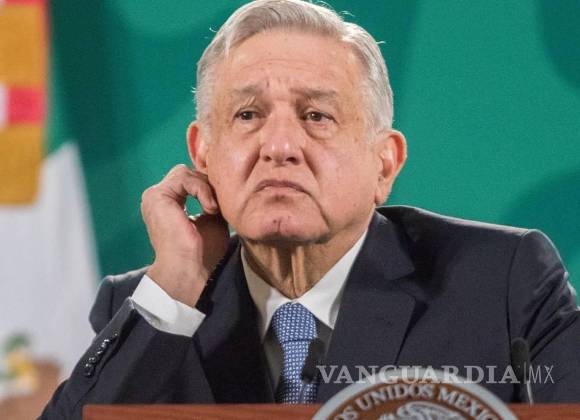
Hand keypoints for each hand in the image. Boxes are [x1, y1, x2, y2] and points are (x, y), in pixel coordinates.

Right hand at [141, 164, 229, 306]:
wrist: (188, 269)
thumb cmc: (201, 252)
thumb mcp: (213, 220)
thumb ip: (213, 200)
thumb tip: (225, 185)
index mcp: (168, 203)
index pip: (190, 180)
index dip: (209, 186)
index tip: (223, 203)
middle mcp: (158, 198)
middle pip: (188, 173)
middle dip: (208, 185)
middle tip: (219, 205)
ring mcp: (154, 196)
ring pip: (186, 173)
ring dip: (206, 188)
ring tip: (214, 209)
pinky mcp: (157, 196)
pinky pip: (184, 178)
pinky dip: (202, 190)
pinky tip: (210, 208)